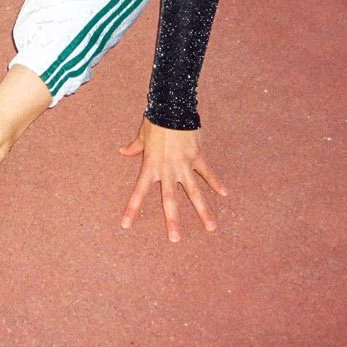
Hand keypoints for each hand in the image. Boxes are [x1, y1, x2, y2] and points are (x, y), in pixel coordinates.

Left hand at [119, 117, 225, 240]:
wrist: (173, 107)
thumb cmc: (155, 120)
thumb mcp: (142, 134)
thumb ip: (134, 146)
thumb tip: (122, 151)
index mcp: (151, 165)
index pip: (139, 191)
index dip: (132, 208)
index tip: (126, 225)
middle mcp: (167, 169)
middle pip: (169, 199)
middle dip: (173, 220)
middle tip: (175, 239)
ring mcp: (184, 164)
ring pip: (194, 192)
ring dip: (202, 210)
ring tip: (211, 227)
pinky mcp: (197, 156)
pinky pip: (207, 172)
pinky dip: (216, 182)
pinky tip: (224, 194)